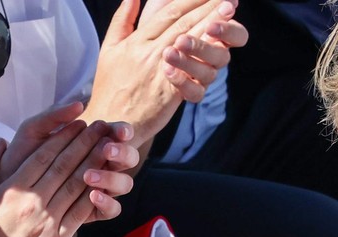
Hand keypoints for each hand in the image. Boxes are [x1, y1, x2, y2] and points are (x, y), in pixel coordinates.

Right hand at [0, 120, 131, 236]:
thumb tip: (0, 144)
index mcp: (11, 190)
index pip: (43, 156)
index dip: (63, 137)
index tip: (77, 123)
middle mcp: (32, 202)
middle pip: (65, 165)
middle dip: (85, 142)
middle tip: (101, 126)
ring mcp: (47, 221)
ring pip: (77, 185)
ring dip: (95, 163)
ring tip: (109, 146)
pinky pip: (80, 211)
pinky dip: (95, 194)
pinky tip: (105, 180)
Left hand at [1, 103, 138, 200]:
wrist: (4, 190)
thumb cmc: (19, 157)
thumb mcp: (32, 133)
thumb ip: (53, 117)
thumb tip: (79, 105)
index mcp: (92, 143)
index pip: (117, 134)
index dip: (121, 131)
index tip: (116, 129)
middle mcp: (101, 165)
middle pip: (127, 158)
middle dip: (121, 152)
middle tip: (107, 149)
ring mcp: (99, 189)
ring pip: (123, 184)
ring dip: (112, 177)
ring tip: (89, 175)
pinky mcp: (92, 211)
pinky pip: (112, 210)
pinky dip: (107, 202)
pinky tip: (92, 195)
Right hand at [86, 0, 233, 144]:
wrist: (109, 123)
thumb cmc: (108, 88)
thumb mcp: (108, 50)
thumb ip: (121, 22)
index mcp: (135, 42)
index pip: (167, 13)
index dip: (190, 0)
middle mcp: (147, 53)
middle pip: (183, 23)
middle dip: (207, 7)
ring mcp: (159, 71)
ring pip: (190, 41)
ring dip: (212, 23)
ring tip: (228, 10)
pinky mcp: (169, 91)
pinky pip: (192, 70)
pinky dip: (207, 56)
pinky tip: (221, 44)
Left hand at [161, 1, 247, 101]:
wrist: (132, 59)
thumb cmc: (152, 26)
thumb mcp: (163, 6)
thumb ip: (182, 1)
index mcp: (215, 34)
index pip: (237, 34)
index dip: (228, 29)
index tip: (213, 23)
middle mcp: (213, 56)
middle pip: (222, 55)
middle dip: (203, 46)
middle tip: (182, 40)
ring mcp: (202, 75)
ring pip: (208, 74)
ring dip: (188, 62)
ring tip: (168, 52)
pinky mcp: (190, 91)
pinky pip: (195, 93)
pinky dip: (182, 82)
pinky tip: (166, 70)